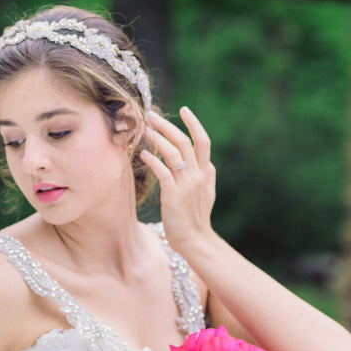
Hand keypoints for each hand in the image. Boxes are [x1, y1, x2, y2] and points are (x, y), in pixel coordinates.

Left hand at [140, 107, 216, 251]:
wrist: (196, 240)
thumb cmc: (198, 217)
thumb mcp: (208, 193)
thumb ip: (208, 176)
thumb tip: (208, 163)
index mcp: (206, 172)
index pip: (203, 141)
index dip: (194, 124)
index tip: (184, 110)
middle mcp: (197, 175)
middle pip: (183, 142)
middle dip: (167, 126)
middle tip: (151, 116)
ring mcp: (186, 185)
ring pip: (173, 153)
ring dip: (157, 139)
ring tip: (144, 131)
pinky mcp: (173, 196)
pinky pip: (163, 172)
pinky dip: (152, 160)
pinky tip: (143, 154)